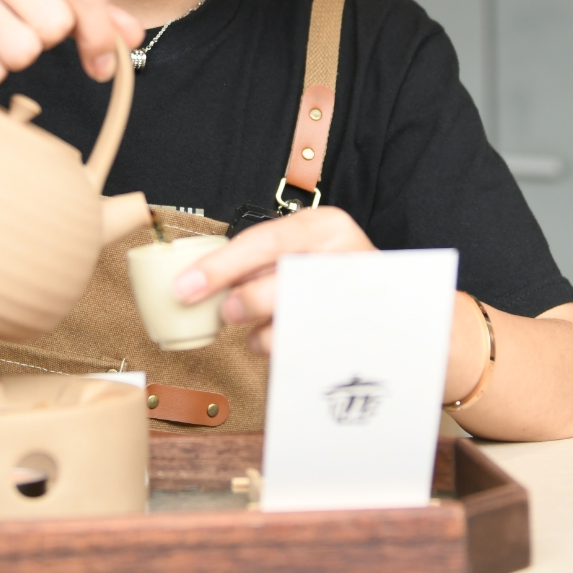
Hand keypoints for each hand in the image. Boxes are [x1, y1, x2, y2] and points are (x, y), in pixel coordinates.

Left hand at [171, 206, 375, 352]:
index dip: (220, 266)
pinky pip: (304, 346)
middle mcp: (345, 255)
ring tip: (259, 326)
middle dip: (246, 300)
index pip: (264, 242)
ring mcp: (355, 296)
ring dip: (263, 330)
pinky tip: (280, 338)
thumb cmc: (325, 271)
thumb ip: (257, 261)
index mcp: (325, 225)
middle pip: (281, 281)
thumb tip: (195, 281)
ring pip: (293, 318)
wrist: (387, 303)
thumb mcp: (297, 250)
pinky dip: (280, 347)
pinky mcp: (356, 333)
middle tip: (228, 311)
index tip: (184, 287)